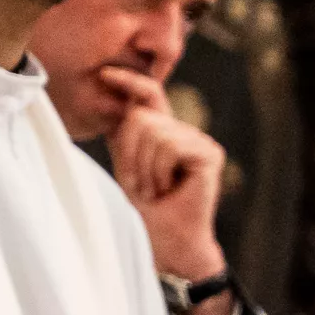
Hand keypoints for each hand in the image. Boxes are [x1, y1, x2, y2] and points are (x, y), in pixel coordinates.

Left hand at [99, 67, 229, 314]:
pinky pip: (170, 145)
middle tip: (140, 184)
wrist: (163, 240)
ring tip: (155, 189)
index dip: (128, 81)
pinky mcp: (209, 153)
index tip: (105, 73)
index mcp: (161, 131)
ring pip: (153, 131)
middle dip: (129, 154)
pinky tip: (169, 188)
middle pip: (140, 117)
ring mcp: (198, 140)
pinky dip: (159, 170)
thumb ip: (122, 131)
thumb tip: (110, 96)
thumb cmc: (142, 207)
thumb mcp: (124, 162)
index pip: (148, 94)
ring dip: (143, 167)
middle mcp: (182, 130)